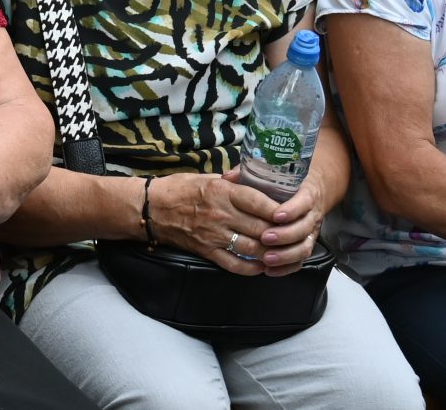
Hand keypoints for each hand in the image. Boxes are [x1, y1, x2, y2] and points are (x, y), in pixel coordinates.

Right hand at [147, 172, 283, 276]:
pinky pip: (235, 265)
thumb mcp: (207, 178)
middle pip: (261, 228)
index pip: (259, 202)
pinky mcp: (207, 251)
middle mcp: (221, 214)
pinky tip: (262, 266)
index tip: (292, 213)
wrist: (151, 208)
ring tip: (283, 252)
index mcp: (221, 192)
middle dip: (281, 234)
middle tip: (294, 235)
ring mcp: (214, 235)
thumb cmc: (179, 189)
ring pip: (252, 249)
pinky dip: (252, 268)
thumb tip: (256, 182)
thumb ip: (233, 183)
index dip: (280, 210)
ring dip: (271, 253)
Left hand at [254, 173, 333, 273]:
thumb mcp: (275, 174)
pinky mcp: (306, 245)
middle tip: (265, 238)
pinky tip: (270, 270)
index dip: (291, 210)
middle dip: (284, 235)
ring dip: (286, 255)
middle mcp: (311, 215)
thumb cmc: (287, 183)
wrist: (311, 191)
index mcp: (306, 195)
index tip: (275, 215)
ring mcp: (310, 233)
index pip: (303, 203)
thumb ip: (252, 174)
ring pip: (304, 247)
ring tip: (266, 258)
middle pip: (303, 228)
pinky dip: (287, 267)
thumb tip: (227, 177)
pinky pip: (300, 260)